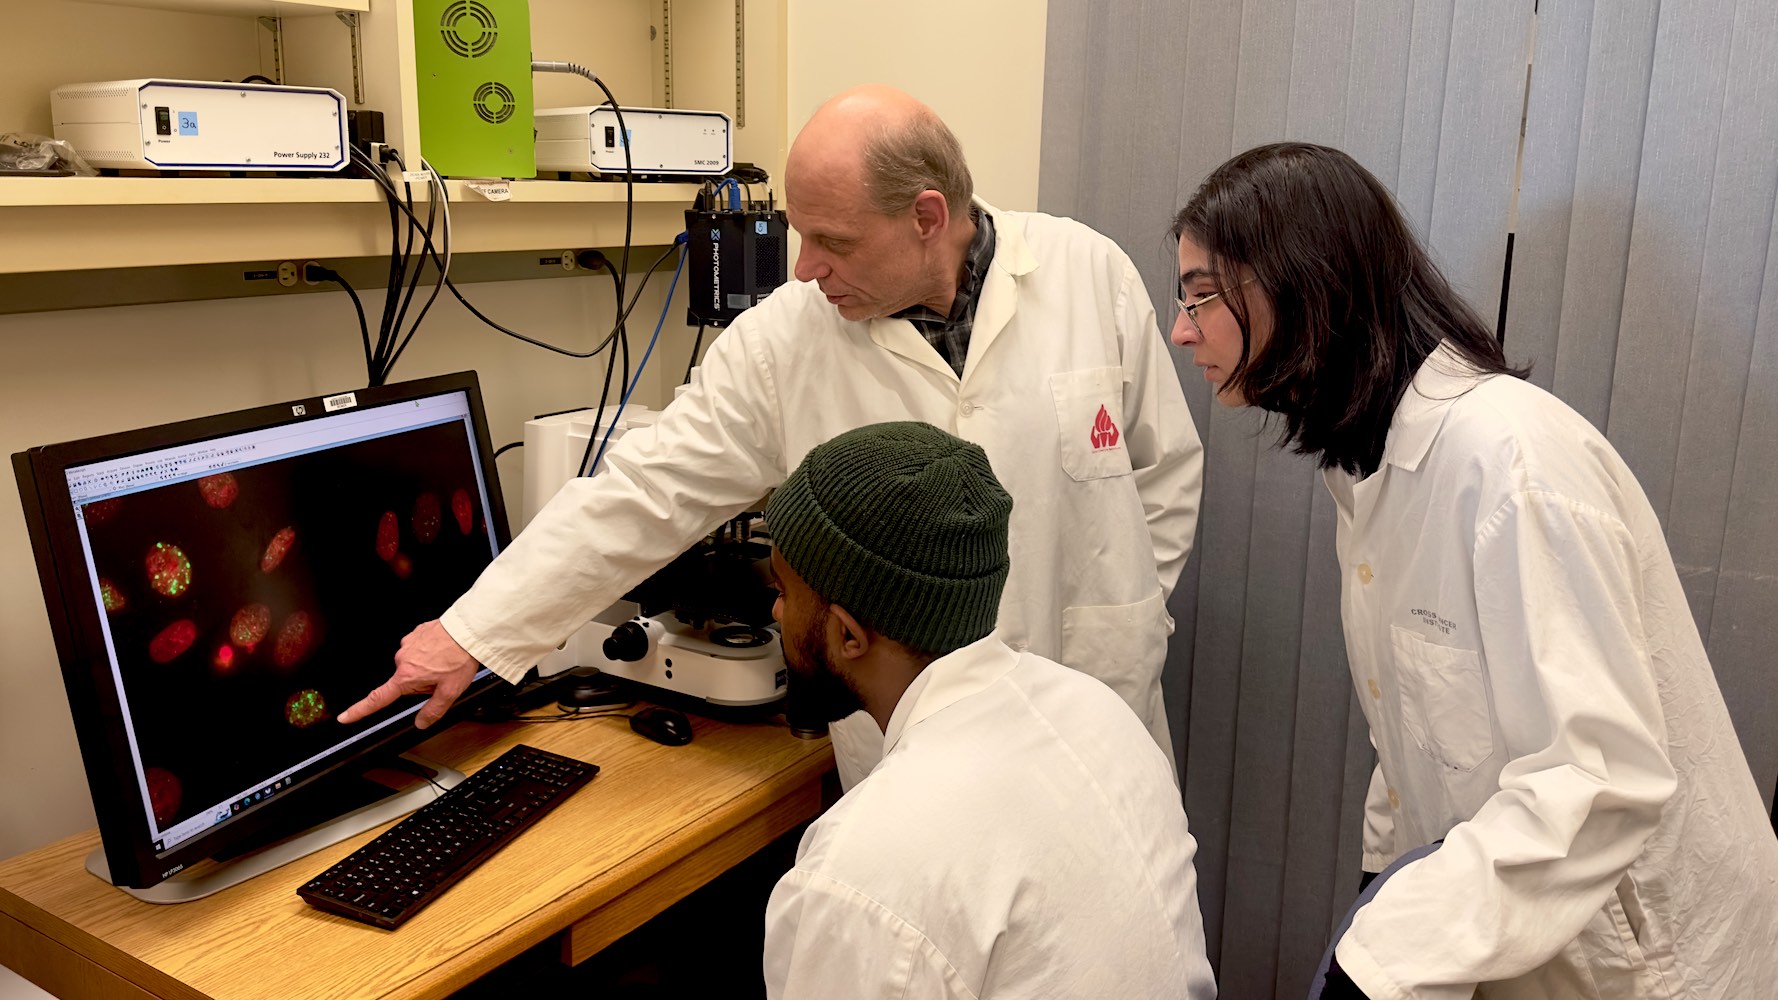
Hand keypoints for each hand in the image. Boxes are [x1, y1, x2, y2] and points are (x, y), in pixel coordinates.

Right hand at [337, 620, 479, 728]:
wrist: (467, 630)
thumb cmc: (459, 657)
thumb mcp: (450, 692)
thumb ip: (433, 710)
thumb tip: (421, 723)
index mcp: (406, 676)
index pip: (378, 699)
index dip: (360, 710)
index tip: (345, 717)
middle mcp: (402, 659)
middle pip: (405, 681)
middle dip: (421, 683)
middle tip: (442, 677)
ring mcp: (407, 644)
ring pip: (414, 664)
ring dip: (426, 666)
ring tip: (445, 661)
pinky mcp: (415, 632)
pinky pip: (419, 648)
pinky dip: (429, 652)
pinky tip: (443, 650)